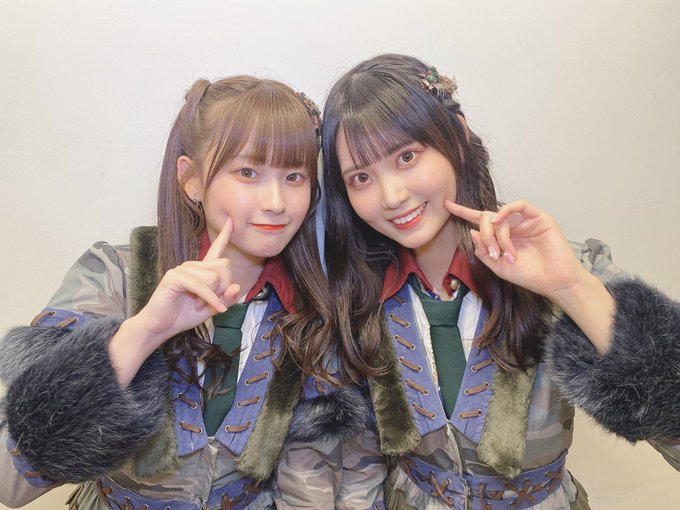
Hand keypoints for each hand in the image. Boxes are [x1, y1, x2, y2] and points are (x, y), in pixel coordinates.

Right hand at [133, 218, 240, 345]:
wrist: (160, 327)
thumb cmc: (183, 315)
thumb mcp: (211, 308)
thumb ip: (226, 299)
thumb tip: (237, 286)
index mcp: (202, 270)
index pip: (216, 249)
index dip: (224, 235)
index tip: (231, 220)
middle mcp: (193, 266)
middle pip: (224, 266)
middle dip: (224, 287)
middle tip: (212, 303)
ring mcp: (182, 269)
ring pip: (214, 276)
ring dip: (211, 297)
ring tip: (199, 306)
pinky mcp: (175, 277)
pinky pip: (201, 285)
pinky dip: (208, 299)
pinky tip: (203, 308)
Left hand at [445, 200, 587, 300]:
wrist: (554, 282)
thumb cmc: (530, 276)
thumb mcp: (498, 267)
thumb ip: (483, 251)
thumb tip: (472, 231)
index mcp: (501, 237)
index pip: (479, 221)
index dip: (463, 212)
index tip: (446, 205)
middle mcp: (512, 226)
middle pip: (487, 218)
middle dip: (485, 235)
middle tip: (493, 253)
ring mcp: (525, 221)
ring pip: (501, 216)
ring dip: (499, 235)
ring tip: (506, 253)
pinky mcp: (539, 217)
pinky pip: (519, 205)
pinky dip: (506, 211)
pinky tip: (499, 221)